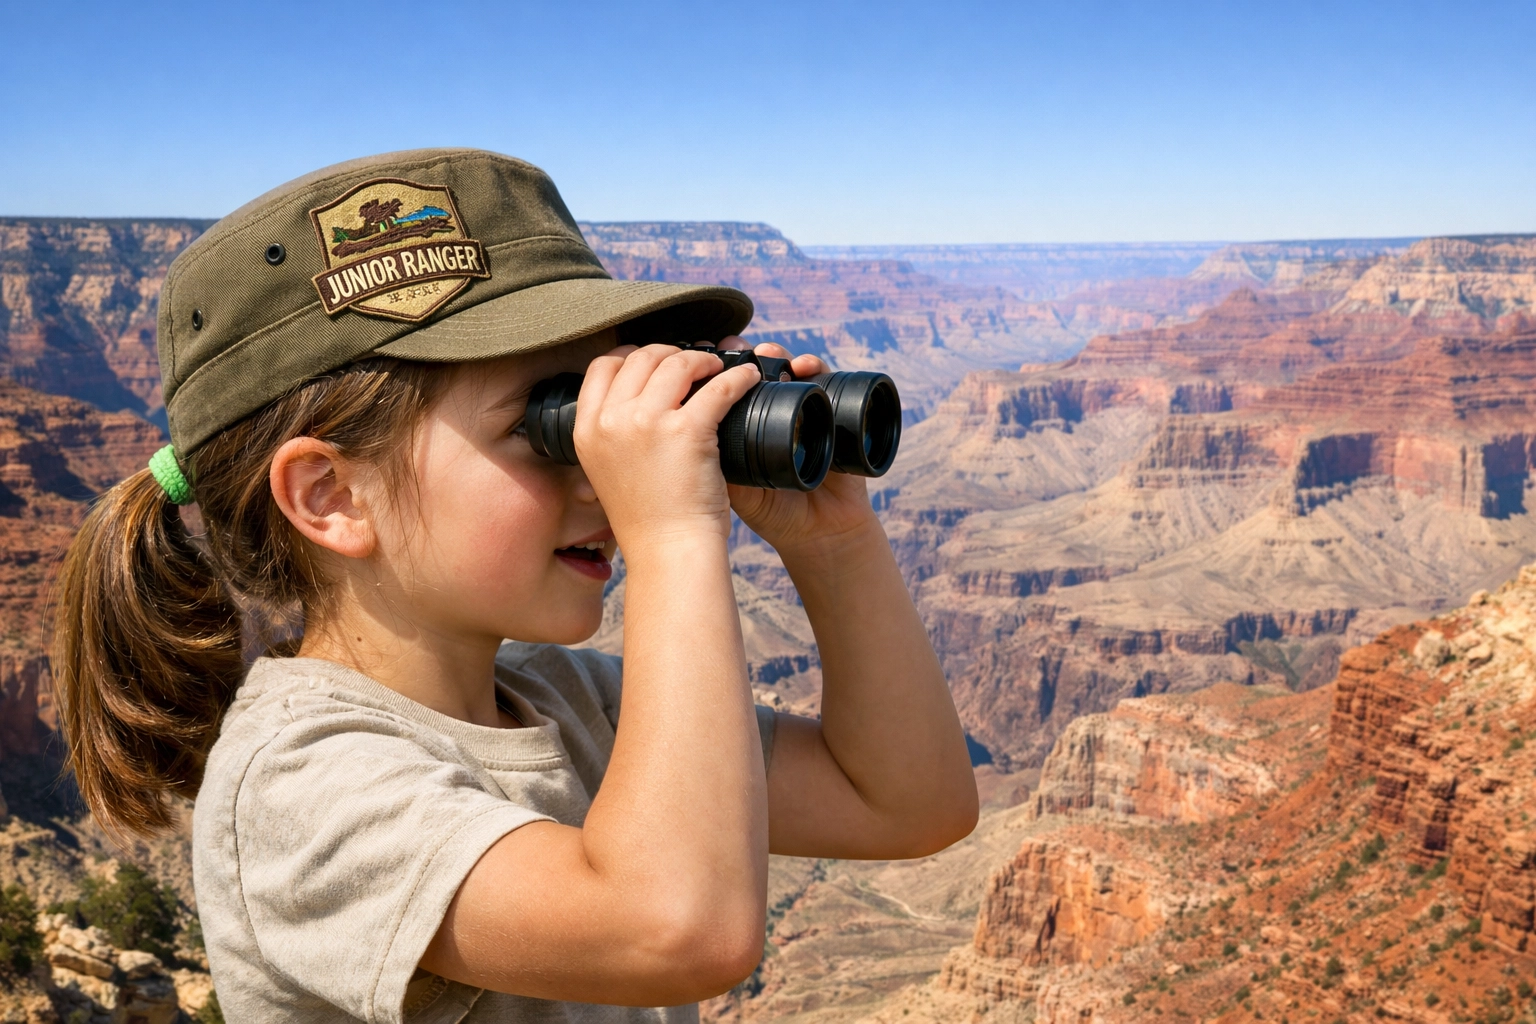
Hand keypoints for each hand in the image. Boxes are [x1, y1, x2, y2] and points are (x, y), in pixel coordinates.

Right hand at [575, 344, 761, 544]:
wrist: (668, 550)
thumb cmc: (647, 516)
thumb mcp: (607, 469)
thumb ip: (612, 432)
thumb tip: (633, 400)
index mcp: (586, 429)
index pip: (603, 366)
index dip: (632, 355)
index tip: (655, 362)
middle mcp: (611, 420)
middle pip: (641, 357)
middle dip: (671, 353)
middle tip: (693, 363)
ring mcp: (646, 422)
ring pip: (678, 363)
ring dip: (703, 359)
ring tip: (719, 367)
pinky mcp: (687, 430)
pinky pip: (718, 386)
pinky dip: (738, 377)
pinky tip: (749, 378)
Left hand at [717, 339, 883, 559]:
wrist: (819, 533)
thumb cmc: (774, 514)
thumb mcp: (734, 489)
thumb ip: (709, 463)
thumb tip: (676, 433)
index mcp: (744, 427)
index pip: (728, 386)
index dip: (715, 368)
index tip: (702, 356)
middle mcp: (772, 413)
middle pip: (755, 369)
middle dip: (744, 354)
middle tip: (733, 347)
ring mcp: (802, 410)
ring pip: (787, 368)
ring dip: (777, 354)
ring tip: (768, 353)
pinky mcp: (832, 413)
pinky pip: (824, 381)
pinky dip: (815, 367)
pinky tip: (805, 365)